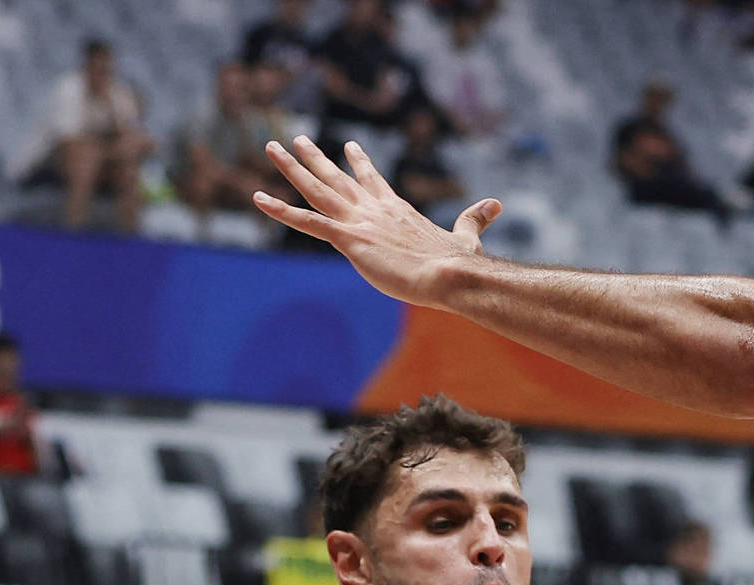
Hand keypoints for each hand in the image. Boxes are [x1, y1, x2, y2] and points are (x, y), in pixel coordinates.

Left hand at [256, 135, 500, 307]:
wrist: (452, 275)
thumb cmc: (459, 263)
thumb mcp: (466, 237)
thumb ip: (474, 219)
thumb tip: (495, 204)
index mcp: (398, 209)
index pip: (373, 181)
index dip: (358, 162)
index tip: (346, 146)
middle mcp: (374, 209)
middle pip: (337, 177)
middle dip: (313, 157)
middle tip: (295, 139)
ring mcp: (360, 222)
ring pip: (317, 189)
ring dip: (291, 168)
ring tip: (271, 148)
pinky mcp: (350, 240)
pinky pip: (308, 222)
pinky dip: (281, 211)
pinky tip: (258, 199)